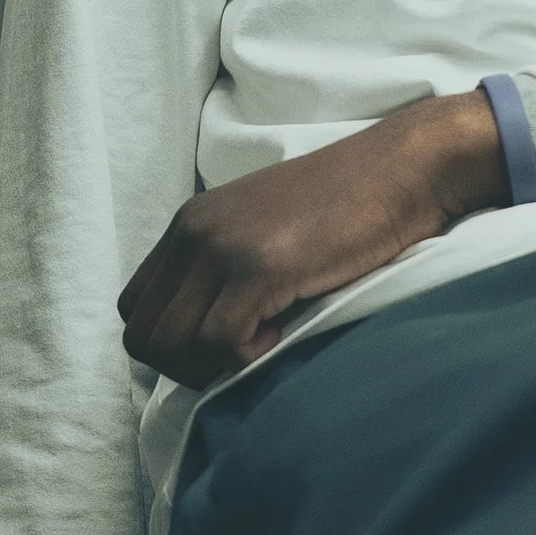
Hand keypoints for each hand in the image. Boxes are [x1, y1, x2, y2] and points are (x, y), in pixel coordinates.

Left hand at [119, 90, 508, 380]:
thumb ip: (224, 265)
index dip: (172, 340)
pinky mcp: (258, 268)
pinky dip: (244, 357)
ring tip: (263, 338)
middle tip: (241, 352)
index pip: (135, 306)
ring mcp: (222, 247)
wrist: (401, 170)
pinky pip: (218, 343)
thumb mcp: (263, 227)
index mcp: (190, 222)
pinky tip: (279, 333)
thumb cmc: (347, 205)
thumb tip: (202, 335)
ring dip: (213, 363)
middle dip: (185, 364)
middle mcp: (194, 231)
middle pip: (142, 334)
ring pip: (171, 345)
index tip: (223, 338)